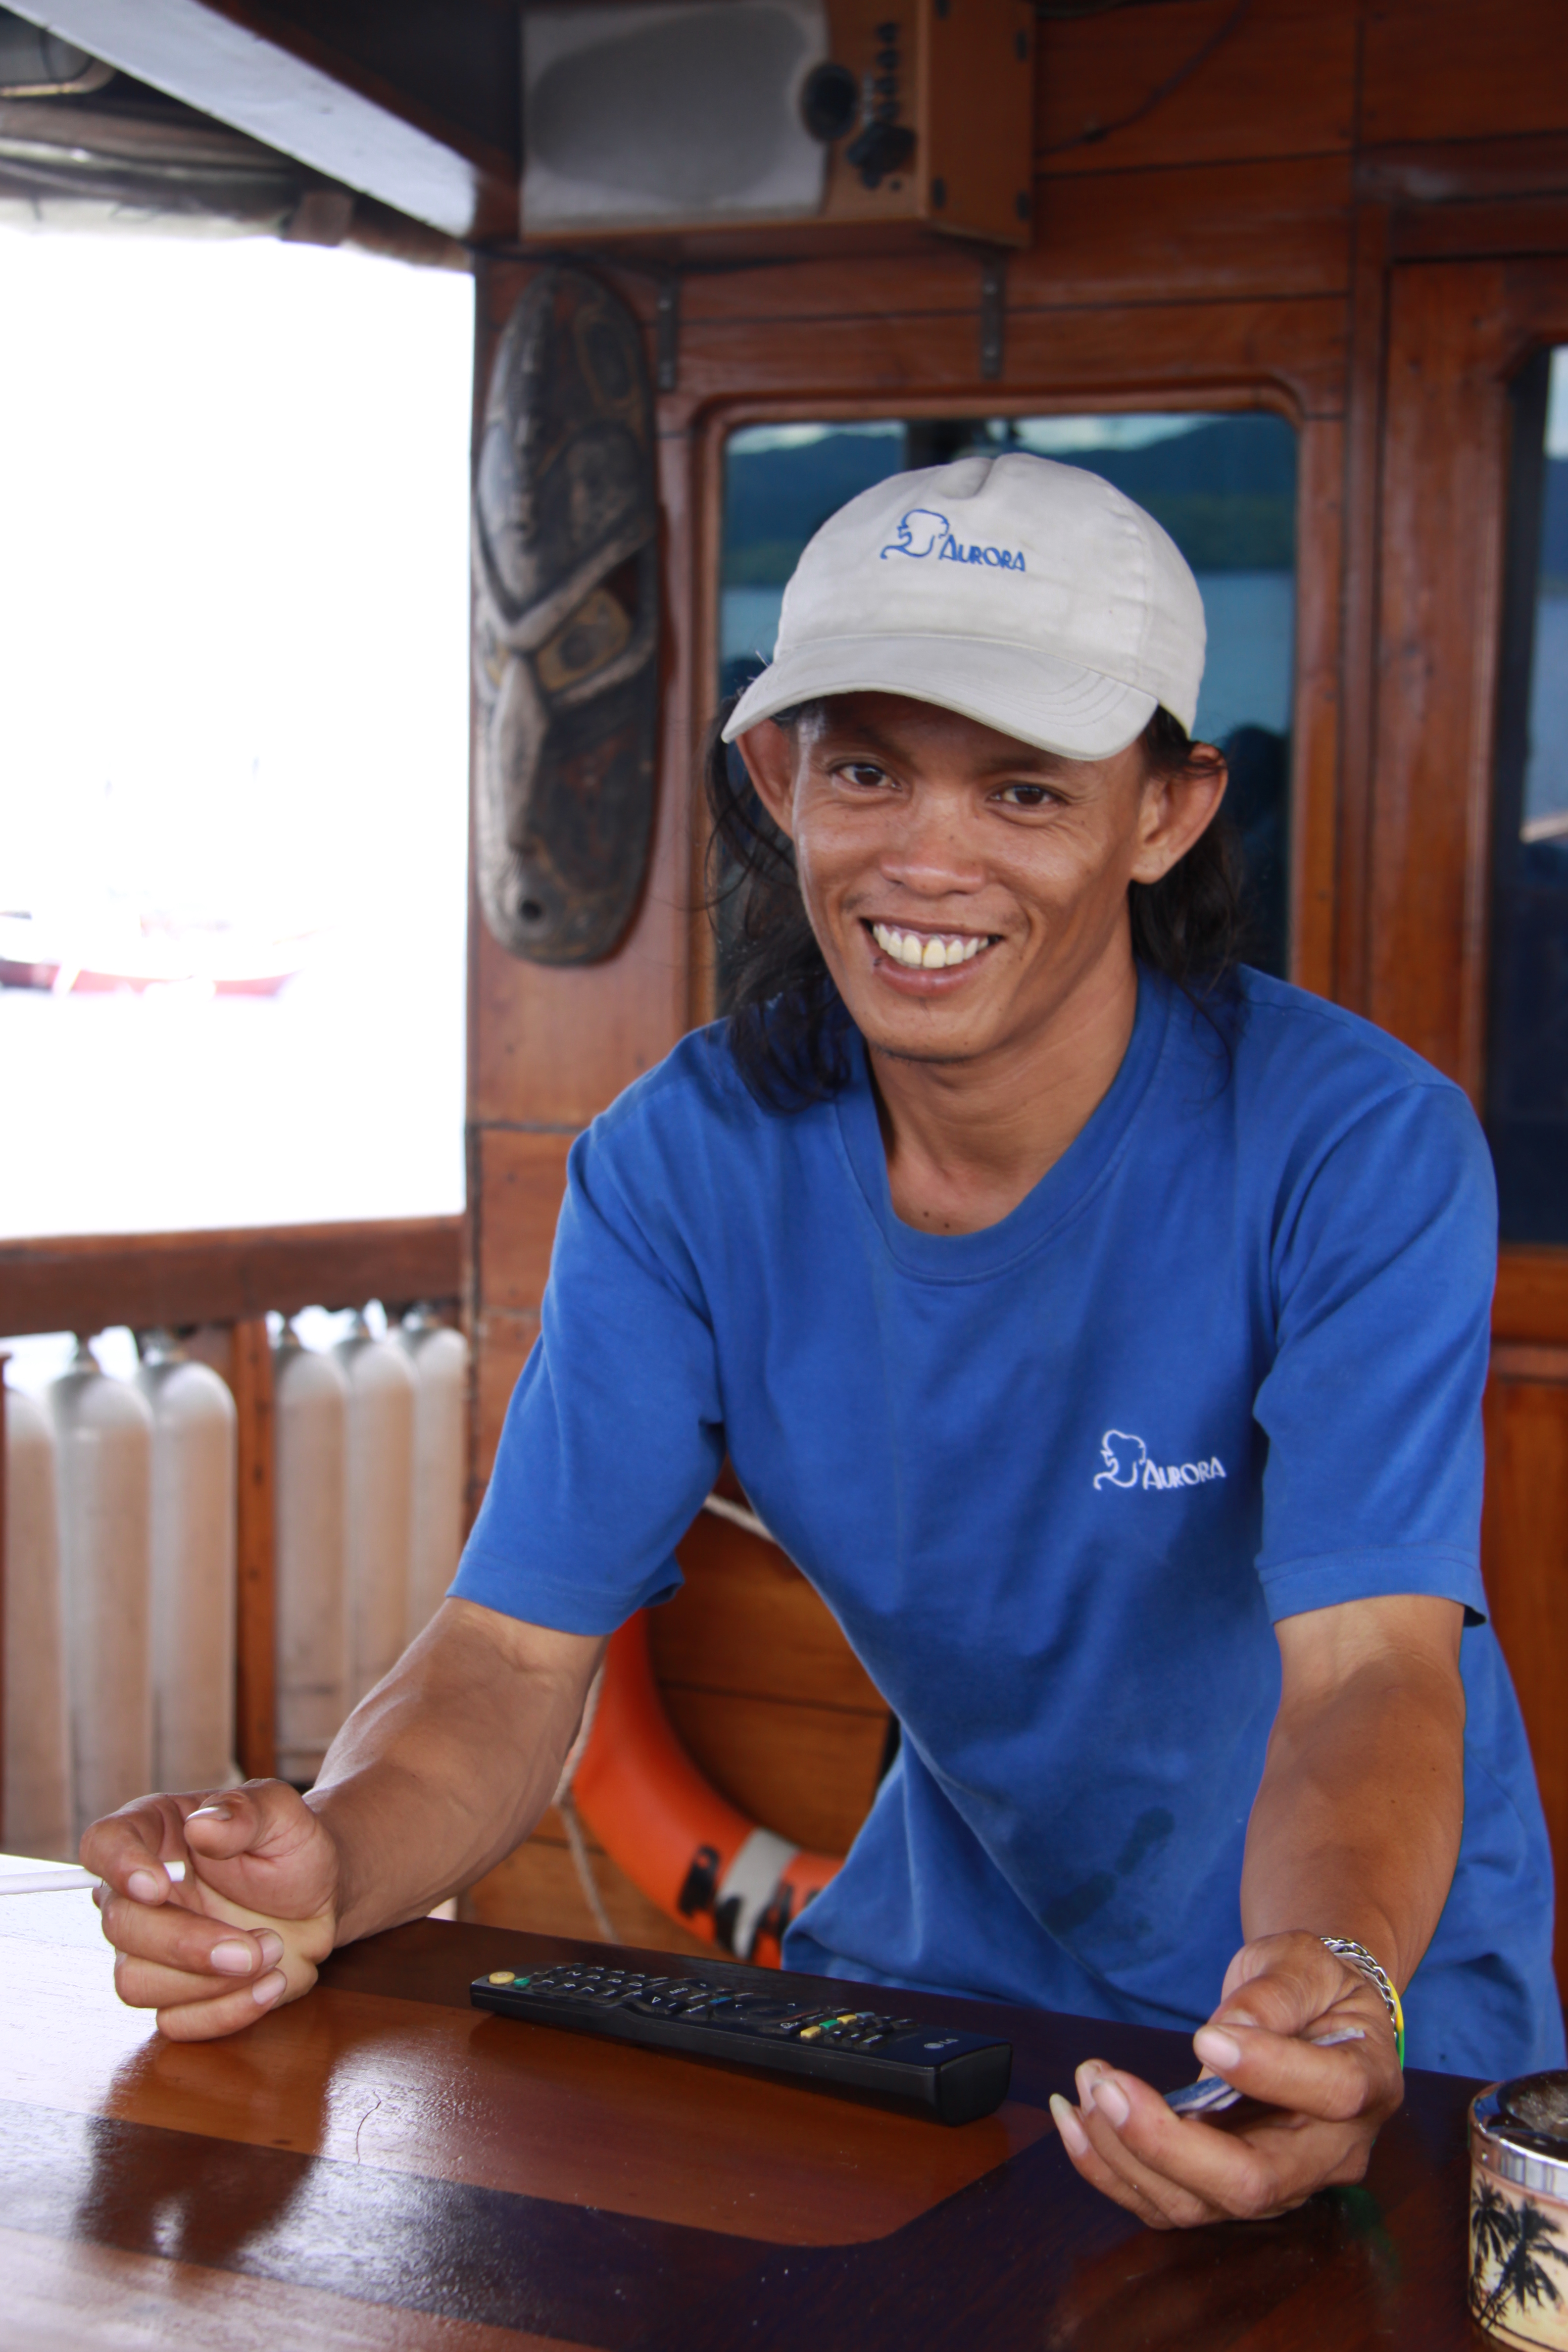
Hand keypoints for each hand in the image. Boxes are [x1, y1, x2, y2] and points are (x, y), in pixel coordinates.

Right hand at [81, 1781, 340, 2042]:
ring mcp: (152, 1949)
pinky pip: (174, 2021)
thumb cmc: (291, 1847)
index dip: (118, 1865)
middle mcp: (141, 1894)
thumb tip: (202, 1824)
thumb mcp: (283, 1814)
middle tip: (259, 1944)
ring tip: (274, 1953)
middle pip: (121, 1926)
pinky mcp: (175, 1994)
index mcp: (156, 1834)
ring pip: (136, 1982)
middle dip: (188, 1943)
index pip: (104, 1844)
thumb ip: (246, 1812)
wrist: (319, 1897)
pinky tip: (270, 1985)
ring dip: (210, 1981)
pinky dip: (225, 2011)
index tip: (158, 1885)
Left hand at [1048, 1930, 1404, 2227]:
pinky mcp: (1227, 2190)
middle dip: (1169, 2145)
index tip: (1204, 2036)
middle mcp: (1328, 2155)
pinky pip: (1164, 2202)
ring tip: (1087, 2088)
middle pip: (1252, 2184)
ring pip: (1198, 2205)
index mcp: (1366, 2084)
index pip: (1331, 2095)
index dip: (1267, 2071)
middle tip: (1108, 2086)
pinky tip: (1073, 2121)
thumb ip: (1277, 1992)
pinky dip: (1110, 2169)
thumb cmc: (1313, 1987)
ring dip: (1127, 2154)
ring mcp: (1277, 2185)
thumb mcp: (1307, 1963)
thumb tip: (1231, 2029)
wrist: (1309, 2016)